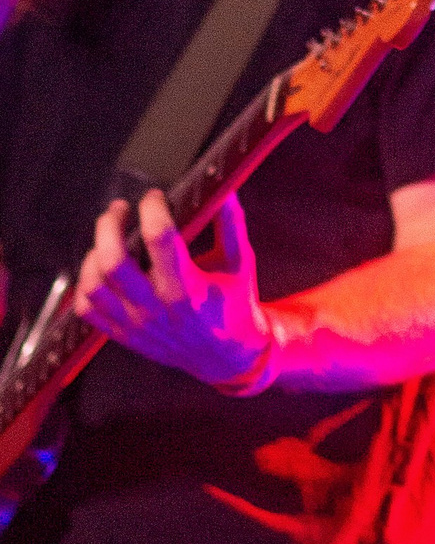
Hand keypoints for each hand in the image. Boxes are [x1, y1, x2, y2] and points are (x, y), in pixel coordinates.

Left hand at [75, 189, 275, 389]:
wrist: (224, 356)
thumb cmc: (234, 302)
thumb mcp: (240, 262)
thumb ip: (231, 223)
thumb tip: (222, 186)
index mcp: (187, 287)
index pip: (160, 238)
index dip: (152, 208)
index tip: (154, 196)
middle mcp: (156, 307)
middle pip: (113, 261)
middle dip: (110, 225)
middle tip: (120, 209)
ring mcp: (135, 324)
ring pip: (94, 285)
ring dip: (94, 252)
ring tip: (108, 235)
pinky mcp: (122, 335)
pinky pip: (87, 310)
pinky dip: (85, 284)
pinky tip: (100, 266)